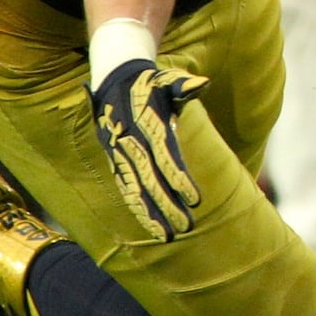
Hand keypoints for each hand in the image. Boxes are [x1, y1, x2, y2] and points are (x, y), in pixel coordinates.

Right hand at [92, 58, 208, 240]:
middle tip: (187, 226)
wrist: (113, 82)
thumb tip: (202, 84)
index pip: (166, 156)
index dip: (179, 178)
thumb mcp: (165, 79)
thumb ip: (182, 86)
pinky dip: (137, 207)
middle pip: (151, 179)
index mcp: (148, 124)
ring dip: (151, 213)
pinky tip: (150, 226)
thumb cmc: (149, 83)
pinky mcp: (116, 161)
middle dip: (168, 204)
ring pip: (136, 189)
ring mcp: (122, 154)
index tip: (195, 199)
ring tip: (167, 235)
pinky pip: (126, 188)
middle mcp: (133, 143)